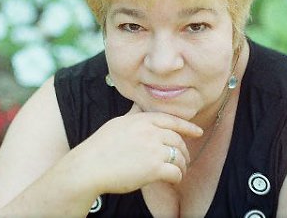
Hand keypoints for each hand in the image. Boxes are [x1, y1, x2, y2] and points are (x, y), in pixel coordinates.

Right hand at [70, 103, 202, 194]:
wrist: (89, 167)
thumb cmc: (100, 147)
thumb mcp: (117, 123)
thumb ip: (133, 115)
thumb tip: (139, 105)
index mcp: (142, 120)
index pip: (172, 120)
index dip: (188, 127)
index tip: (198, 132)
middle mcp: (151, 132)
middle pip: (178, 140)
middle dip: (184, 151)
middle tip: (184, 160)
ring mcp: (154, 150)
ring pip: (179, 157)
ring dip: (182, 166)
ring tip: (178, 172)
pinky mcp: (154, 169)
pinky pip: (175, 173)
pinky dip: (176, 178)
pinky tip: (172, 181)